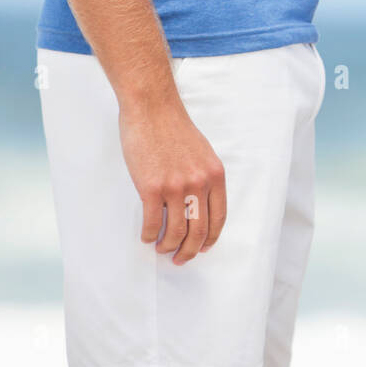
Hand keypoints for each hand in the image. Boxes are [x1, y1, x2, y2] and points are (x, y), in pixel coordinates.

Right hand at [119, 100, 226, 265]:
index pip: (218, 218)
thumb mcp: (201, 152)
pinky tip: (146, 236)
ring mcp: (175, 187)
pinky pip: (152, 223)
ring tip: (161, 248)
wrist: (152, 108)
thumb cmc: (173, 127)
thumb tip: (198, 205)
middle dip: (189, 251)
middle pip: (198, 232)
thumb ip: (203, 178)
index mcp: (214, 175)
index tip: (202, 248)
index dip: (210, 239)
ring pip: (175, 232)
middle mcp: (198, 184)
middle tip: (180, 258)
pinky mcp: (151, 188)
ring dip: (168, 246)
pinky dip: (149, 235)